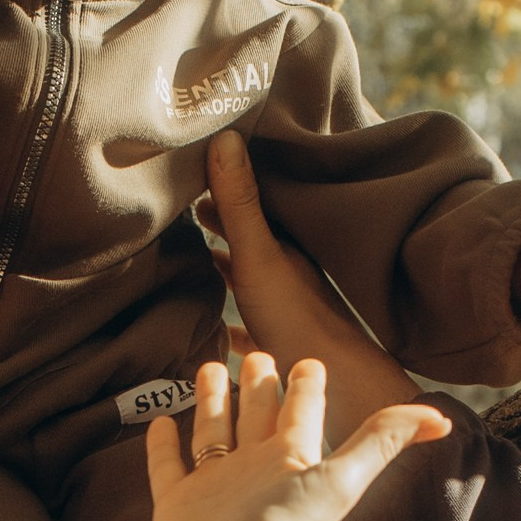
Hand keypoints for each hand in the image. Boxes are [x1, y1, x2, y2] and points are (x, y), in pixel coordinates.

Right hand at [148, 352, 448, 520]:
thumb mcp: (344, 477)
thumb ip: (386, 439)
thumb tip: (442, 418)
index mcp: (292, 456)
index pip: (302, 410)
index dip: (307, 385)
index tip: (309, 361)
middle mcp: (254, 466)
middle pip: (257, 413)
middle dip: (258, 382)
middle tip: (257, 352)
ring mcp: (214, 484)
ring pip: (214, 430)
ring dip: (213, 400)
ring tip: (210, 367)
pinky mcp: (177, 501)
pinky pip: (169, 465)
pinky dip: (164, 444)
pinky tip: (163, 420)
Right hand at [203, 128, 415, 435]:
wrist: (334, 383)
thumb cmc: (297, 316)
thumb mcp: (261, 254)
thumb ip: (240, 204)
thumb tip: (225, 136)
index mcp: (286, 243)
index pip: (252, 201)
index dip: (225, 184)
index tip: (196, 166)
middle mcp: (287, 270)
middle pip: (249, 238)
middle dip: (220, 222)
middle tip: (186, 204)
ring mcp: (283, 307)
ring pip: (247, 278)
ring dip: (222, 264)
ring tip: (191, 253)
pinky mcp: (275, 343)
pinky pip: (244, 324)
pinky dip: (226, 315)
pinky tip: (211, 322)